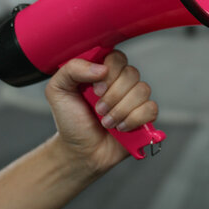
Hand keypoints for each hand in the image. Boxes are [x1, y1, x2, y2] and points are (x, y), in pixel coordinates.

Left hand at [45, 50, 157, 174]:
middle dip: (113, 96)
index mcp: (102, 71)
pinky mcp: (144, 116)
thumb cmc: (70, 121)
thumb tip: (102, 68)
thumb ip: (72, 69)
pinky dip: (134, 119)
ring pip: (143, 90)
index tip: (95, 89)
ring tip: (106, 122)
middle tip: (99, 109)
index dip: (110, 72)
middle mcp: (121, 82)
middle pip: (132, 73)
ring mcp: (134, 99)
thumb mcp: (58, 90)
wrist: (79, 151)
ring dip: (121, 110)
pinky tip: (121, 127)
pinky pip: (151, 108)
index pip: (117, 57)